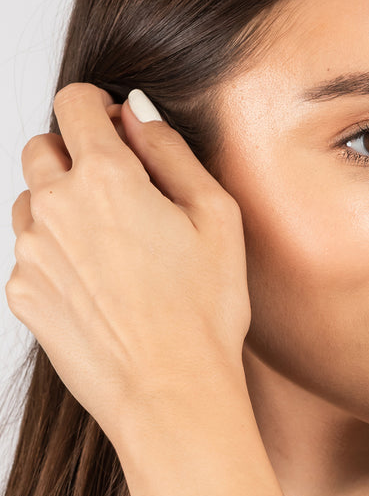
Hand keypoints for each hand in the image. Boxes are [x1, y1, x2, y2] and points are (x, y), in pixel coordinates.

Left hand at [7, 84, 250, 446]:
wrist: (169, 391)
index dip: (97, 107)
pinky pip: (28, 255)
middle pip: (41, 149)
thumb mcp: (217, 216)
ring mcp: (32, 253)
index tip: (114, 128)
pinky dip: (55, 256)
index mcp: (106, 178)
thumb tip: (136, 114)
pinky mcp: (24, 294)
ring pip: (30, 202)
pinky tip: (96, 286)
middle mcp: (56, 207)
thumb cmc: (204, 311)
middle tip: (116, 192)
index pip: (74, 104)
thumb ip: (171, 150)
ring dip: (60, 206)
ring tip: (108, 247)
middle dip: (73, 155)